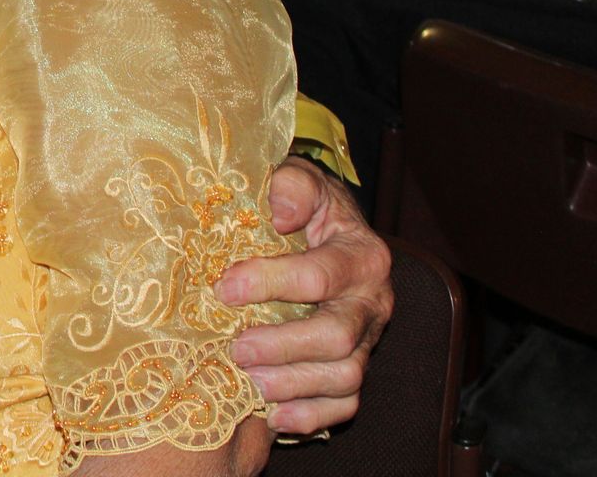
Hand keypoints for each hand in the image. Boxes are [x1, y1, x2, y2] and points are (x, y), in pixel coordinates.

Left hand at [215, 156, 393, 433]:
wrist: (326, 226)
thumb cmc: (303, 204)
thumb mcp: (301, 180)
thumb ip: (292, 185)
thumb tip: (280, 211)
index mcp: (361, 254)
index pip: (320, 275)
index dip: (271, 283)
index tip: (224, 288)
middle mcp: (372, 300)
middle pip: (339, 336)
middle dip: (284, 346)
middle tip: (236, 349)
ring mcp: (368, 338)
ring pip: (345, 377)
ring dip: (293, 386)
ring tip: (248, 383)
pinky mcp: (356, 365)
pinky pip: (345, 404)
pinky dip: (311, 416)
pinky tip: (272, 416)